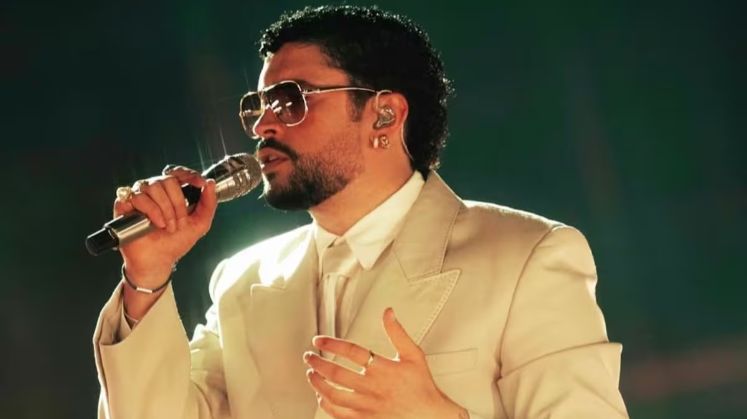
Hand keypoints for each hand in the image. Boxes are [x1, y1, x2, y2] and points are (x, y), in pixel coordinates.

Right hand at [114, 165, 216, 287]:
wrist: (158, 261)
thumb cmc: (176, 242)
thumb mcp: (200, 224)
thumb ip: (208, 203)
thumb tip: (211, 183)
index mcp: (172, 192)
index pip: (178, 173)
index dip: (189, 175)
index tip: (201, 183)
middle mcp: (155, 191)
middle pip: (167, 180)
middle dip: (178, 203)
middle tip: (179, 222)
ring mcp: (139, 196)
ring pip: (153, 186)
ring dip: (165, 209)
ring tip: (167, 226)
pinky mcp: (124, 205)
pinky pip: (137, 197)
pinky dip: (151, 210)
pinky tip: (155, 224)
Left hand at [303, 308, 467, 418]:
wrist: (429, 415)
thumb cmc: (421, 385)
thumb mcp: (413, 354)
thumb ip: (397, 332)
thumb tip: (388, 312)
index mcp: (383, 368)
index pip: (351, 351)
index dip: (331, 344)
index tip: (318, 340)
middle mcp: (373, 387)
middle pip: (336, 373)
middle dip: (317, 363)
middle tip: (309, 356)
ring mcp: (367, 406)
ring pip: (333, 395)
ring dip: (317, 383)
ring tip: (310, 374)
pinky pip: (339, 414)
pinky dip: (326, 405)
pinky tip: (321, 396)